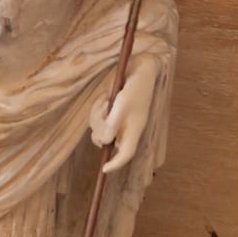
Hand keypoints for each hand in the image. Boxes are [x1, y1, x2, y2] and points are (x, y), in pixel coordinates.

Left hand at [89, 55, 158, 176]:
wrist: (140, 67)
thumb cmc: (135, 86)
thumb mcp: (123, 105)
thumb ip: (112, 125)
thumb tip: (103, 141)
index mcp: (134, 130)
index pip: (125, 154)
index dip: (116, 164)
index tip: (103, 169)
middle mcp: (126, 127)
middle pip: (106, 140)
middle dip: (99, 128)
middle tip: (103, 109)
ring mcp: (118, 118)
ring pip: (99, 127)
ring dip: (97, 114)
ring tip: (106, 101)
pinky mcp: (112, 109)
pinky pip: (98, 115)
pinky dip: (98, 107)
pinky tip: (105, 97)